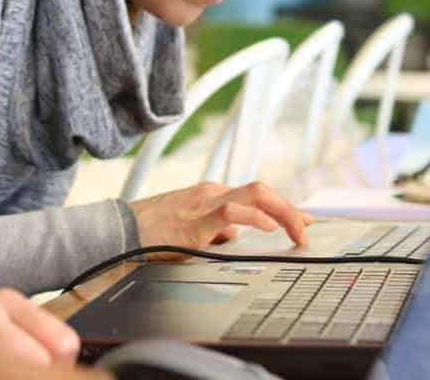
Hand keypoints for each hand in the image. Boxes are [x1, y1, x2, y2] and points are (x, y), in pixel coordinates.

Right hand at [130, 181, 313, 256]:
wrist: (121, 231)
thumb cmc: (151, 233)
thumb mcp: (191, 230)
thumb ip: (214, 231)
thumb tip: (235, 238)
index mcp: (211, 195)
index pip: (257, 196)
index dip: (285, 207)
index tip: (304, 220)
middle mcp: (212, 193)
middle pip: (263, 192)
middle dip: (291, 209)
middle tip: (308, 228)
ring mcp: (205, 202)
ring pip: (255, 195)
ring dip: (284, 212)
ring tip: (299, 231)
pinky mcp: (197, 218)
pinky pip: (232, 212)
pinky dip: (255, 218)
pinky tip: (268, 228)